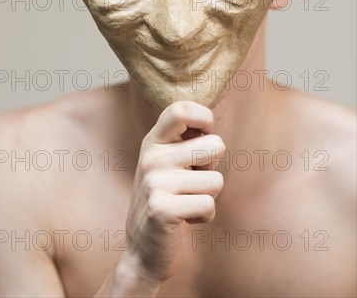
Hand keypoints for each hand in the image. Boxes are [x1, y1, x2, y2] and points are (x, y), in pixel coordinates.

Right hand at [122, 100, 224, 283]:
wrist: (142, 250)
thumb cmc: (166, 199)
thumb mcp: (167, 163)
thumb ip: (184, 140)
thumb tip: (209, 122)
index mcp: (153, 141)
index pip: (180, 109)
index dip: (204, 118)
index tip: (205, 136)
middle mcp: (151, 157)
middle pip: (215, 145)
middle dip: (213, 167)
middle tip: (193, 182)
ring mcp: (154, 182)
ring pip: (216, 180)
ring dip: (209, 196)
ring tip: (187, 202)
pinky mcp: (161, 209)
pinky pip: (208, 205)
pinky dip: (205, 216)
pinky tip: (186, 220)